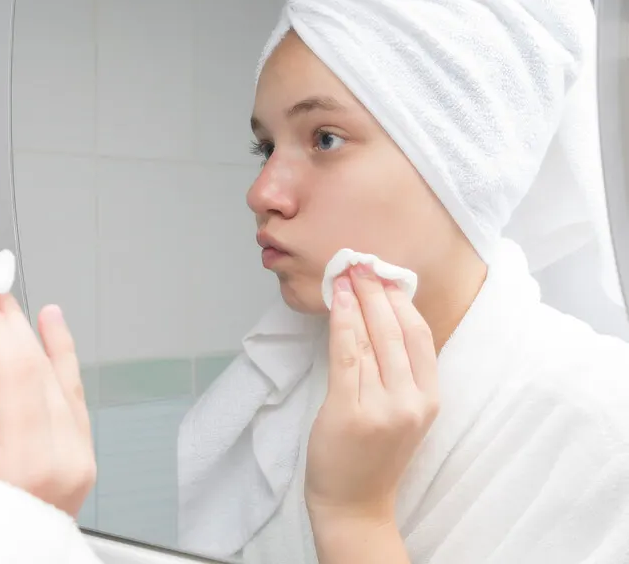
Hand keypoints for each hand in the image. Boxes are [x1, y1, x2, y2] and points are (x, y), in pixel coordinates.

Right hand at [0, 295, 95, 517]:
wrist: (6, 563)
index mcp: (30, 463)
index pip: (20, 372)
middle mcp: (66, 457)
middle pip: (44, 369)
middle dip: (13, 325)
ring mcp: (82, 457)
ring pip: (65, 377)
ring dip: (39, 336)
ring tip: (18, 304)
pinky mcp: (85, 455)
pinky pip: (75, 395)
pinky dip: (62, 360)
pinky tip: (53, 331)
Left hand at [305, 264, 438, 526]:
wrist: (355, 504)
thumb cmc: (374, 456)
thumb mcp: (402, 413)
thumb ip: (399, 373)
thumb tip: (380, 319)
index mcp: (430, 399)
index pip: (420, 336)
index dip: (402, 300)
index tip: (385, 274)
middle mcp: (412, 401)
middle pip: (397, 331)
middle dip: (377, 291)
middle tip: (361, 262)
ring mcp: (383, 407)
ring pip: (372, 339)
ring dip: (358, 299)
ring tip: (345, 272)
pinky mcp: (350, 411)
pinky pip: (347, 355)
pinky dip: (342, 322)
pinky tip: (336, 299)